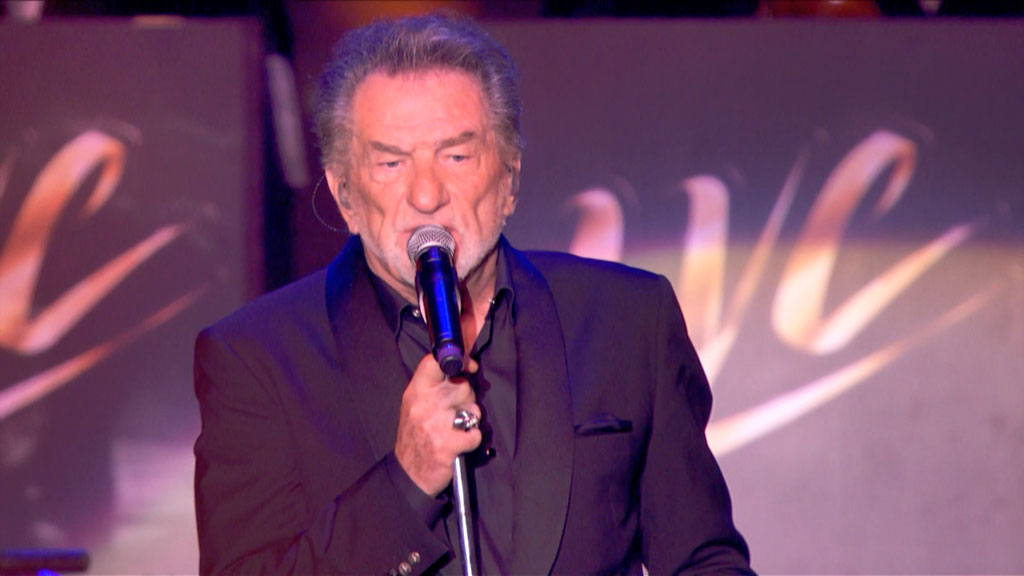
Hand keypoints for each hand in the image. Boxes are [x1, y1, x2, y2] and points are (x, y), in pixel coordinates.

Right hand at [394, 353, 481, 496]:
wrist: (408, 474)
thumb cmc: (416, 436)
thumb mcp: (416, 405)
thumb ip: (435, 386)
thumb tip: (464, 366)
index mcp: (415, 391)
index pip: (435, 362)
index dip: (458, 360)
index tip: (470, 367)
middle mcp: (423, 405)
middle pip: (463, 387)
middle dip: (467, 400)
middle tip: (456, 413)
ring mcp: (434, 425)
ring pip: (473, 411)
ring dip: (470, 421)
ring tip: (455, 430)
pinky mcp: (446, 445)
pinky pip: (475, 434)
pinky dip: (472, 441)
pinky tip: (459, 444)